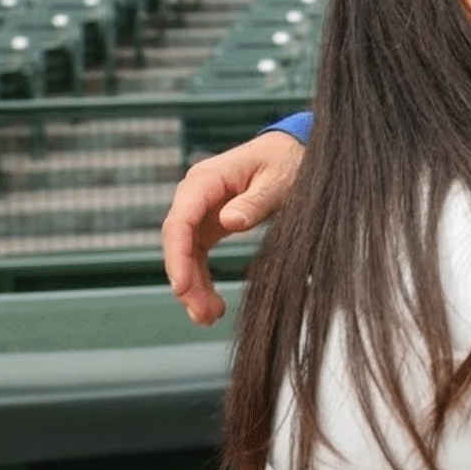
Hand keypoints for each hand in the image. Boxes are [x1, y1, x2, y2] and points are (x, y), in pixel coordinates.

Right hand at [162, 129, 304, 324]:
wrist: (293, 151)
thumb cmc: (287, 161)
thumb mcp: (279, 180)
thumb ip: (256, 201)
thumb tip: (229, 221)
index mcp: (206, 179)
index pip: (180, 221)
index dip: (177, 256)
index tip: (181, 287)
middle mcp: (195, 195)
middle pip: (178, 243)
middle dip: (186, 281)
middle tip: (202, 314)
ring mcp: (201, 210)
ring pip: (186, 254)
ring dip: (193, 288)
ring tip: (208, 318)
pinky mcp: (210, 224)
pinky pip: (198, 256)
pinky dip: (202, 280)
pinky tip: (212, 305)